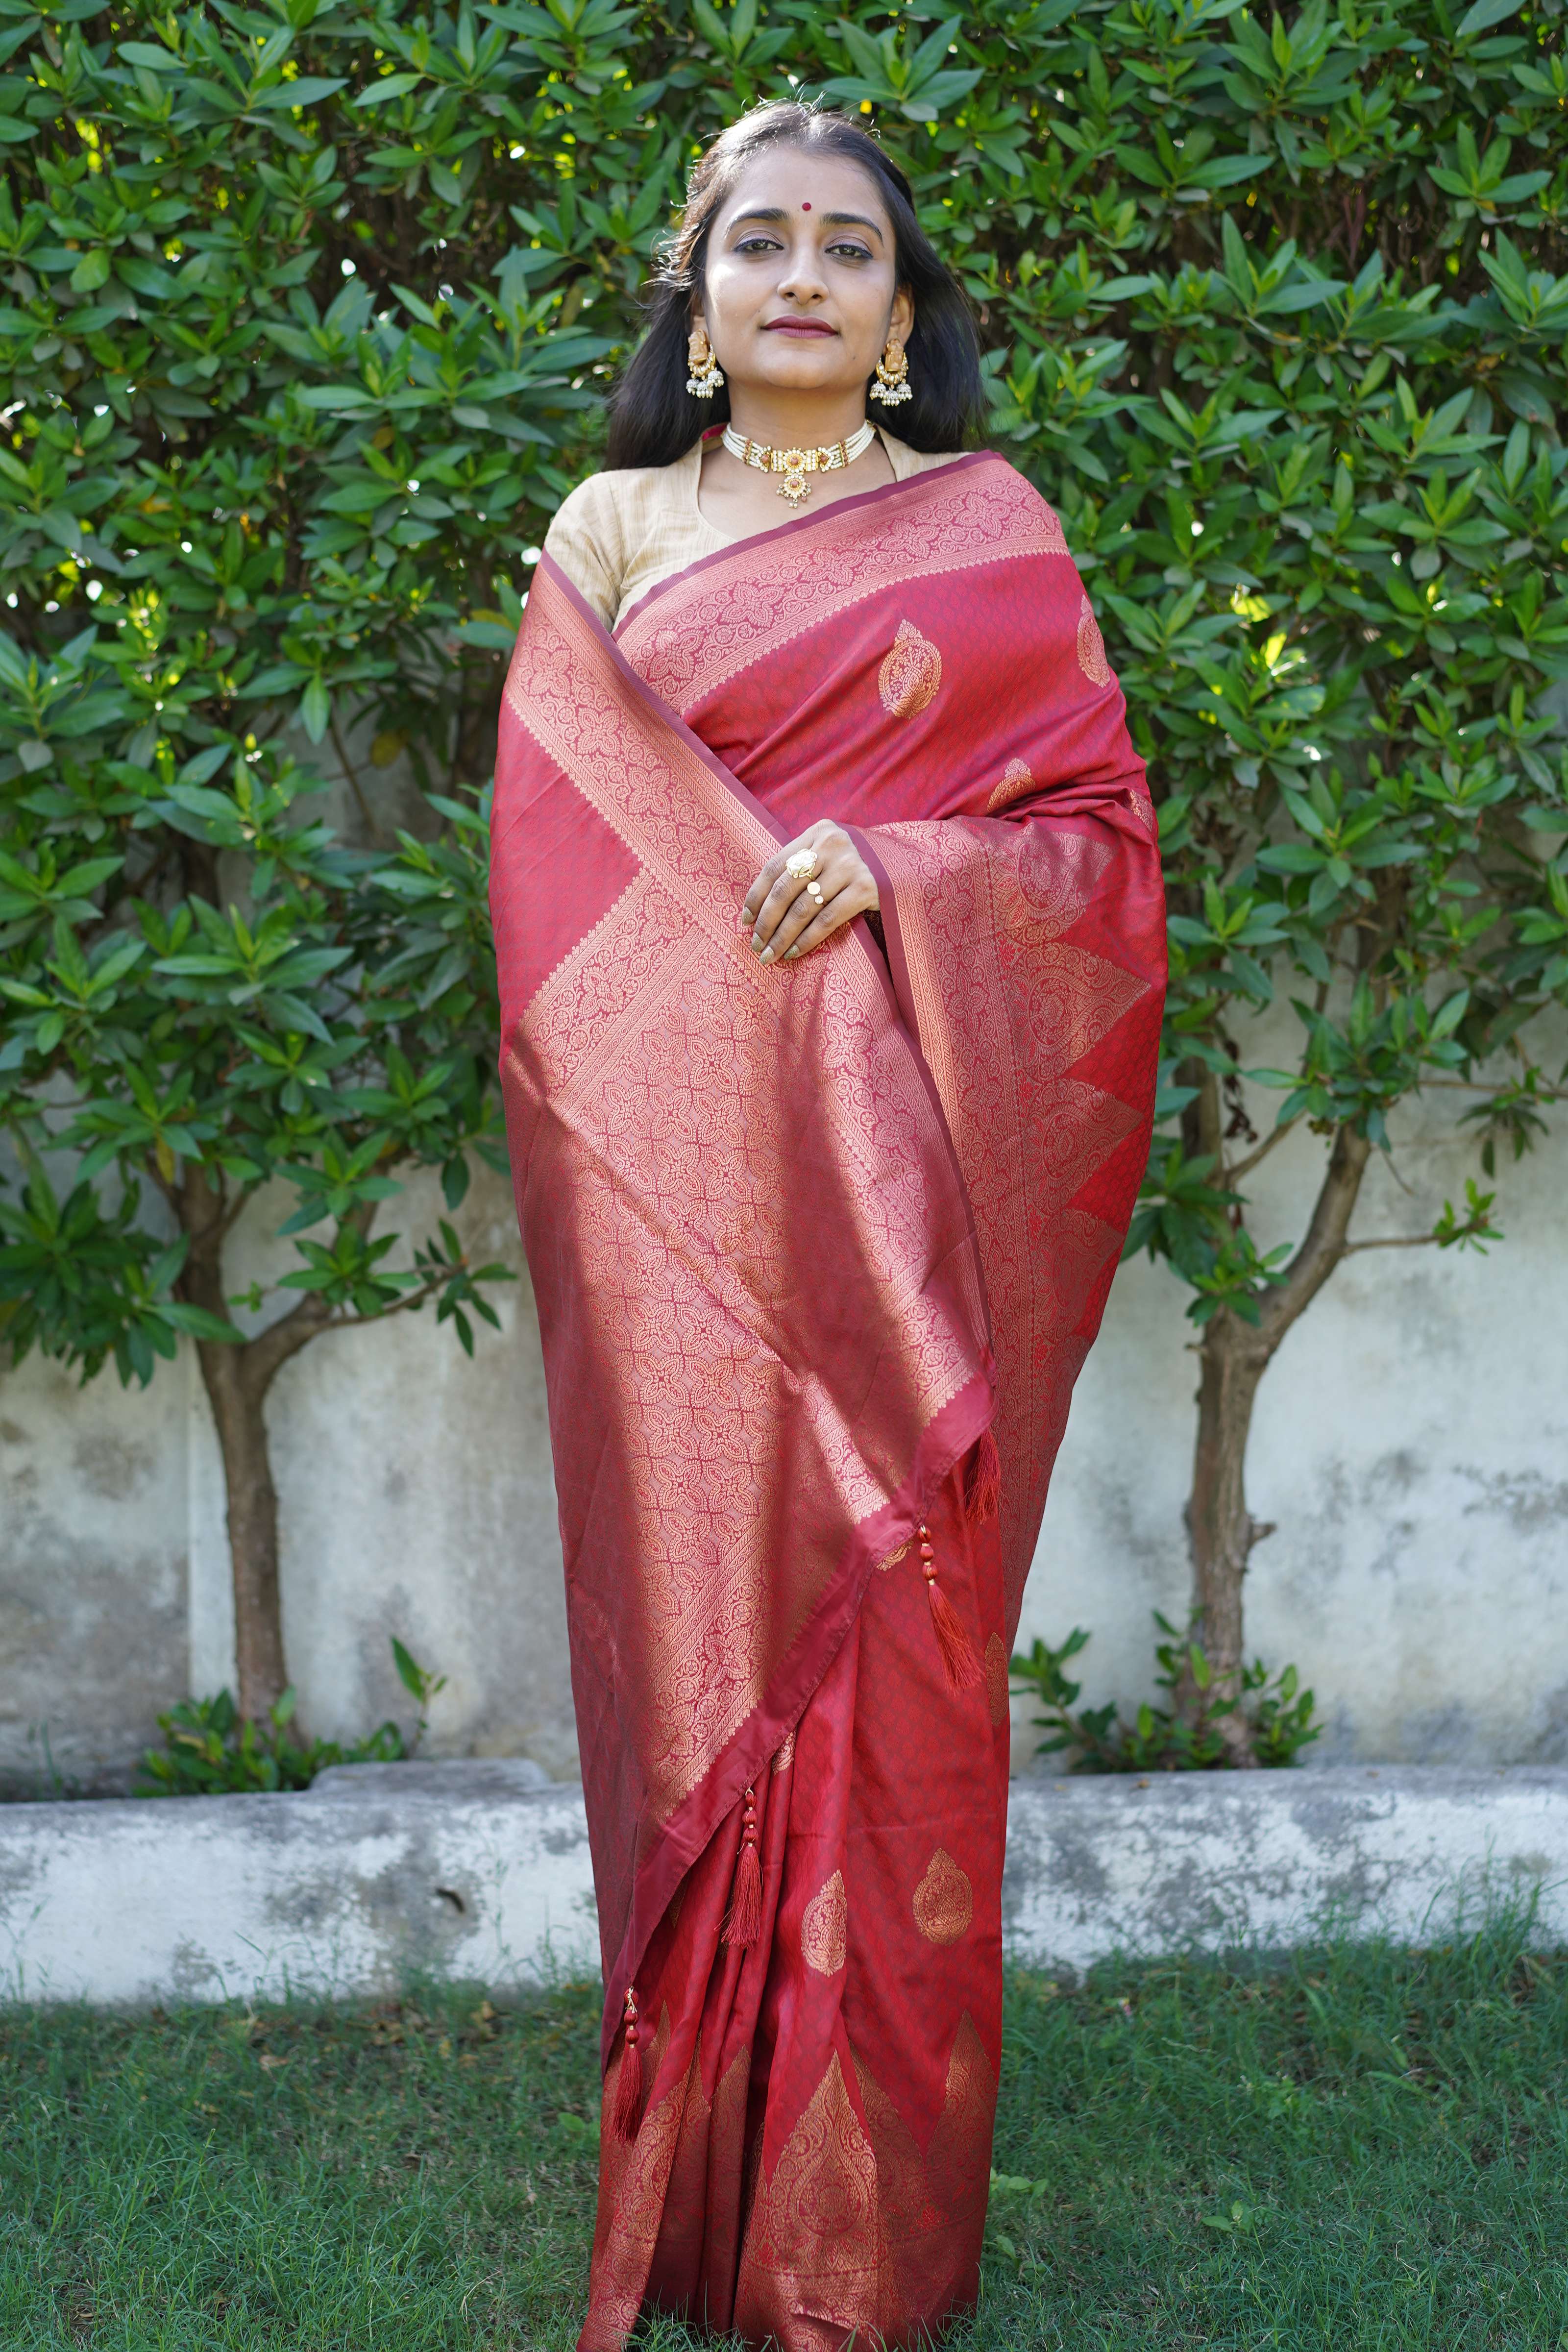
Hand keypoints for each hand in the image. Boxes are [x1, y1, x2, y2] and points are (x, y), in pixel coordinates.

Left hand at [741, 821, 878, 964]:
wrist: (909, 868)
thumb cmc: (861, 867)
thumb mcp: (832, 855)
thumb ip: (803, 866)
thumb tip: (760, 907)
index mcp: (818, 832)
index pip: (774, 866)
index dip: (756, 896)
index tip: (745, 920)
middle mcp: (832, 845)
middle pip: (785, 888)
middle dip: (766, 921)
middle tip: (755, 944)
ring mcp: (851, 866)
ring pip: (803, 908)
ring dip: (782, 936)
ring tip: (770, 955)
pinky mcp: (866, 889)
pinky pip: (827, 920)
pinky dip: (807, 940)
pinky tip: (795, 953)